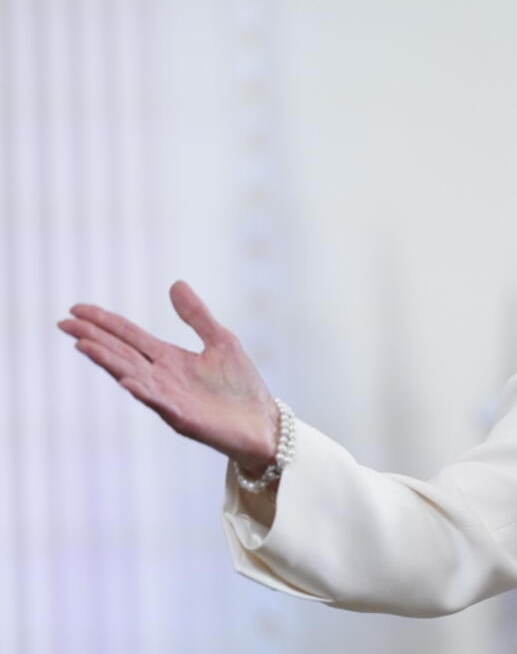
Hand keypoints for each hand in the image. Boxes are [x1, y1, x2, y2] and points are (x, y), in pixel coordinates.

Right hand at [58, 280, 279, 475]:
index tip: (76, 308)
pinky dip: (144, 391)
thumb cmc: (240, 386)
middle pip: (121, 353)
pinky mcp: (184, 418)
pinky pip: (159, 403)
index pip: (128, 336)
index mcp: (169, 359)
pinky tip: (127, 380)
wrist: (263, 423)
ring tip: (83, 344)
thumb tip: (175, 283)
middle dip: (93, 338)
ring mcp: (169, 398)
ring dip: (108, 362)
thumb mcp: (220, 340)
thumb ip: (196, 316)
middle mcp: (161, 377)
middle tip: (64, 322)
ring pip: (131, 376)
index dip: (104, 322)